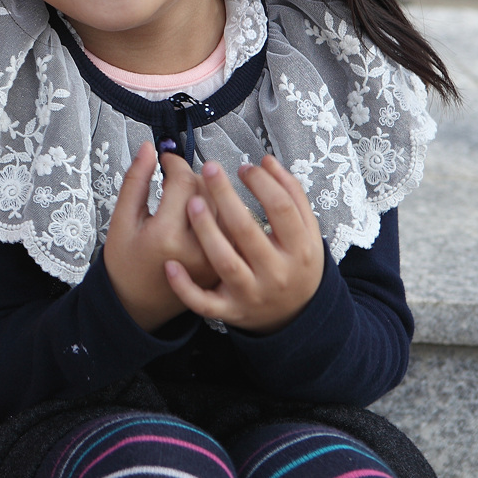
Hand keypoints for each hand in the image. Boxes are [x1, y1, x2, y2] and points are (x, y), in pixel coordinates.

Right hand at [104, 142, 218, 331]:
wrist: (138, 304)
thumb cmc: (126, 263)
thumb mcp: (121, 220)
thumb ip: (135, 181)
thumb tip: (150, 148)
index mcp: (166, 236)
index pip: (184, 181)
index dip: (175, 163)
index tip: (166, 160)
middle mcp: (196, 250)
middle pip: (209, 193)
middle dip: (194, 176)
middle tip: (177, 178)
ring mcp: (214, 261)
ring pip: (227, 209)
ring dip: (214, 193)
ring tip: (194, 193)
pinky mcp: (224, 266)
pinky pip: (234, 230)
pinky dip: (226, 214)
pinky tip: (212, 209)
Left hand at [165, 156, 324, 333]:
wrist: (295, 316)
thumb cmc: (296, 264)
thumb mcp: (307, 232)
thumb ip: (292, 195)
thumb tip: (267, 162)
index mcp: (299, 250)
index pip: (281, 208)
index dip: (262, 183)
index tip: (244, 167)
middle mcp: (276, 273)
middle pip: (246, 230)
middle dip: (225, 197)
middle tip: (209, 169)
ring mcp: (251, 293)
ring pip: (224, 262)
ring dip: (206, 232)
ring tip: (191, 202)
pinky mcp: (230, 311)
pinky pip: (204, 301)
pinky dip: (185, 287)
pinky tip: (170, 266)